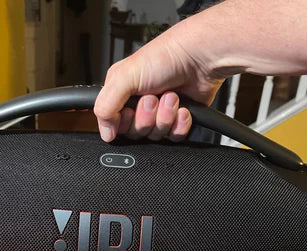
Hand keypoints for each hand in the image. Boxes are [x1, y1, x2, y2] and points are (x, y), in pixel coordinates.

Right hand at [94, 17, 223, 141]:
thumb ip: (105, 106)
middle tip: (153, 98)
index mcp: (122, 93)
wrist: (201, 58)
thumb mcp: (124, 76)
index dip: (123, 122)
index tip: (129, 110)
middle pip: (136, 132)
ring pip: (156, 135)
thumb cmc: (165, 57)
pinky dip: (180, 123)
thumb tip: (105, 132)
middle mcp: (140, 104)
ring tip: (171, 96)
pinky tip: (183, 108)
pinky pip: (174, 136)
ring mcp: (160, 114)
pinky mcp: (179, 120)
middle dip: (147, 117)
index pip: (114, 125)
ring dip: (165, 117)